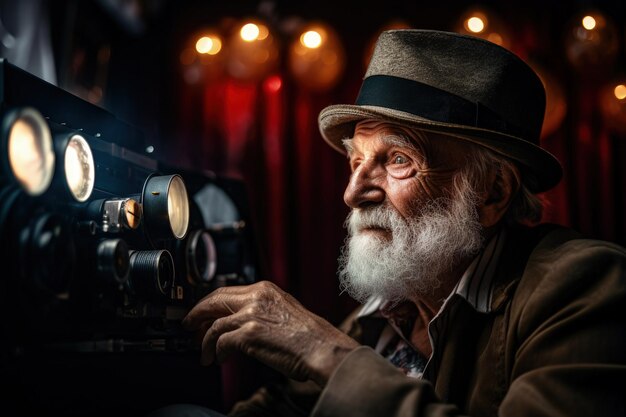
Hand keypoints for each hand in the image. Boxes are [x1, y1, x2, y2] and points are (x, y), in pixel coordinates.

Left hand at [182, 281, 359, 385]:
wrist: (322, 348)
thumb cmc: (309, 336)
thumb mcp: (285, 311)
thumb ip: (262, 310)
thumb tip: (240, 321)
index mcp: (265, 289)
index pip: (226, 291)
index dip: (209, 303)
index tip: (201, 313)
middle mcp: (256, 297)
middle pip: (214, 301)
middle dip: (197, 314)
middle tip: (188, 326)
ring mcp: (251, 314)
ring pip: (214, 324)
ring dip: (204, 342)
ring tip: (204, 354)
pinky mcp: (249, 334)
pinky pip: (221, 342)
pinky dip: (216, 352)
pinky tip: (219, 360)